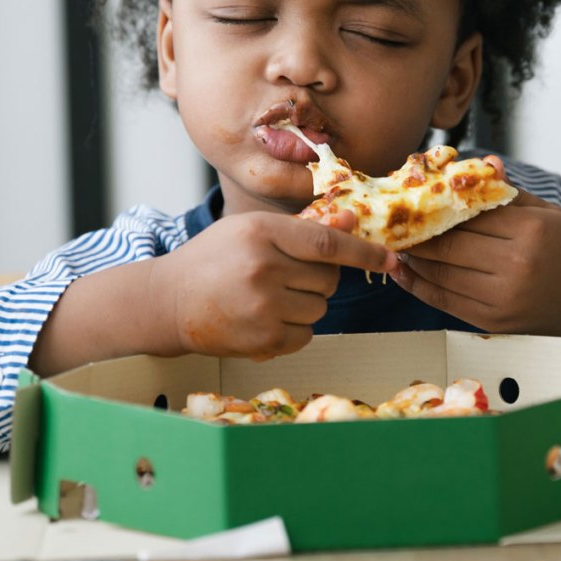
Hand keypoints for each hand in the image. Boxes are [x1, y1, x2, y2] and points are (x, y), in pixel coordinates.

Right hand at [157, 210, 395, 359]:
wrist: (169, 300)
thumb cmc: (216, 258)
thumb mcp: (253, 230)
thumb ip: (303, 228)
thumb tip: (352, 221)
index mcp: (262, 233)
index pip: (328, 242)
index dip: (365, 251)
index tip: (391, 257)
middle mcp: (263, 269)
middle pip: (329, 279)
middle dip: (319, 278)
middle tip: (288, 275)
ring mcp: (262, 308)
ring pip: (320, 308)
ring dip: (306, 304)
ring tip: (272, 296)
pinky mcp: (261, 340)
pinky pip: (306, 335)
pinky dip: (294, 329)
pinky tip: (265, 317)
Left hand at [390, 161, 560, 336]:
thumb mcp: (547, 212)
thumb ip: (509, 193)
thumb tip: (484, 163)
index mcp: (530, 231)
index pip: (468, 216)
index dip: (435, 210)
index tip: (412, 203)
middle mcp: (516, 266)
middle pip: (449, 247)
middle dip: (415, 236)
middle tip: (394, 224)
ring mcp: (503, 298)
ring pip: (441, 275)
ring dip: (412, 261)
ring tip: (394, 246)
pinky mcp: (494, 323)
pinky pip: (446, 302)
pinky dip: (419, 287)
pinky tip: (404, 274)